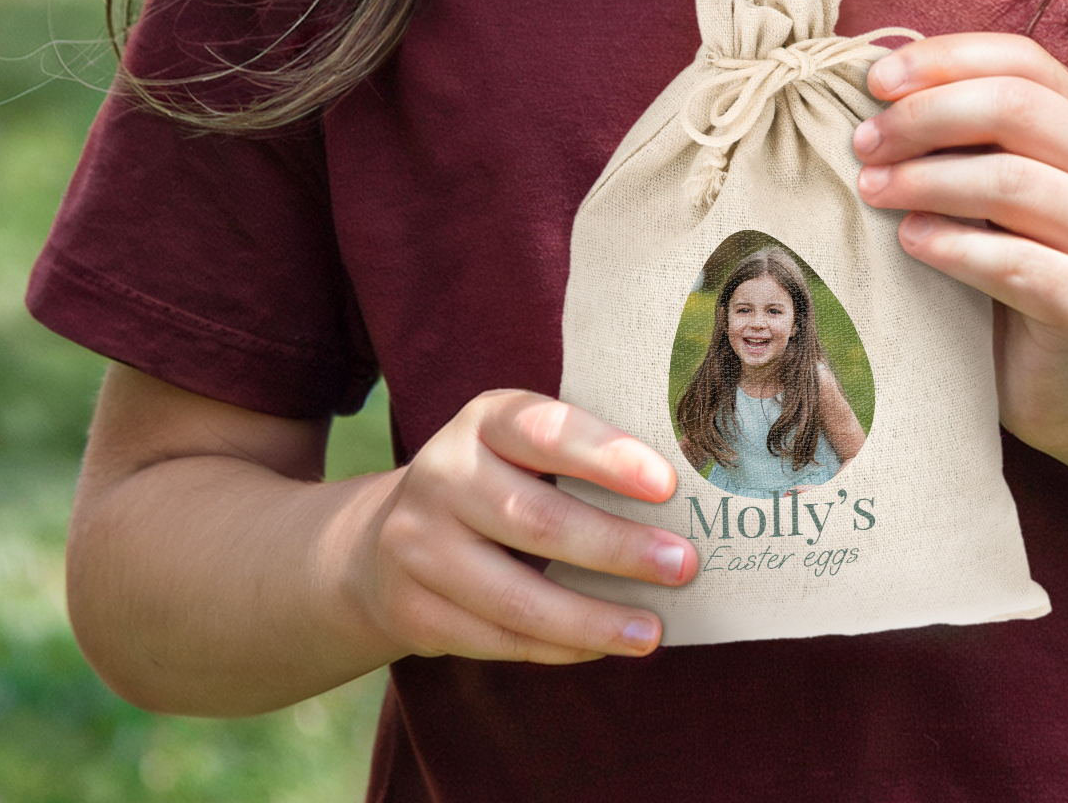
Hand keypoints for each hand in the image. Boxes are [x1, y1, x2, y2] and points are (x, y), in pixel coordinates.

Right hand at [347, 389, 695, 664]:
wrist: (384, 539)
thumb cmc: (494, 481)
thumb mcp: (520, 446)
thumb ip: (580, 456)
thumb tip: (680, 497)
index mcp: (484, 420)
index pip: (548, 432)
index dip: (608, 457)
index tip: (667, 485)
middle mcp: (443, 475)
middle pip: (538, 520)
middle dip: (618, 549)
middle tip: (683, 566)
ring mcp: (418, 546)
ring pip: (516, 595)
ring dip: (593, 619)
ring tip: (652, 630)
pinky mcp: (411, 610)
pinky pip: (497, 638)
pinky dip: (558, 647)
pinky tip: (601, 645)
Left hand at [853, 34, 1067, 462]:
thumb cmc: (1027, 267)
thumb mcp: (1005, 187)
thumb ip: (969, 137)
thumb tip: (877, 87)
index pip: (1018, 58)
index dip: (942, 59)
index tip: (874, 82)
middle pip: (1012, 107)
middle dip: (923, 117)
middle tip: (863, 144)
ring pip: (1008, 180)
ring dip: (924, 179)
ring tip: (872, 190)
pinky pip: (1010, 261)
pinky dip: (949, 245)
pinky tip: (910, 242)